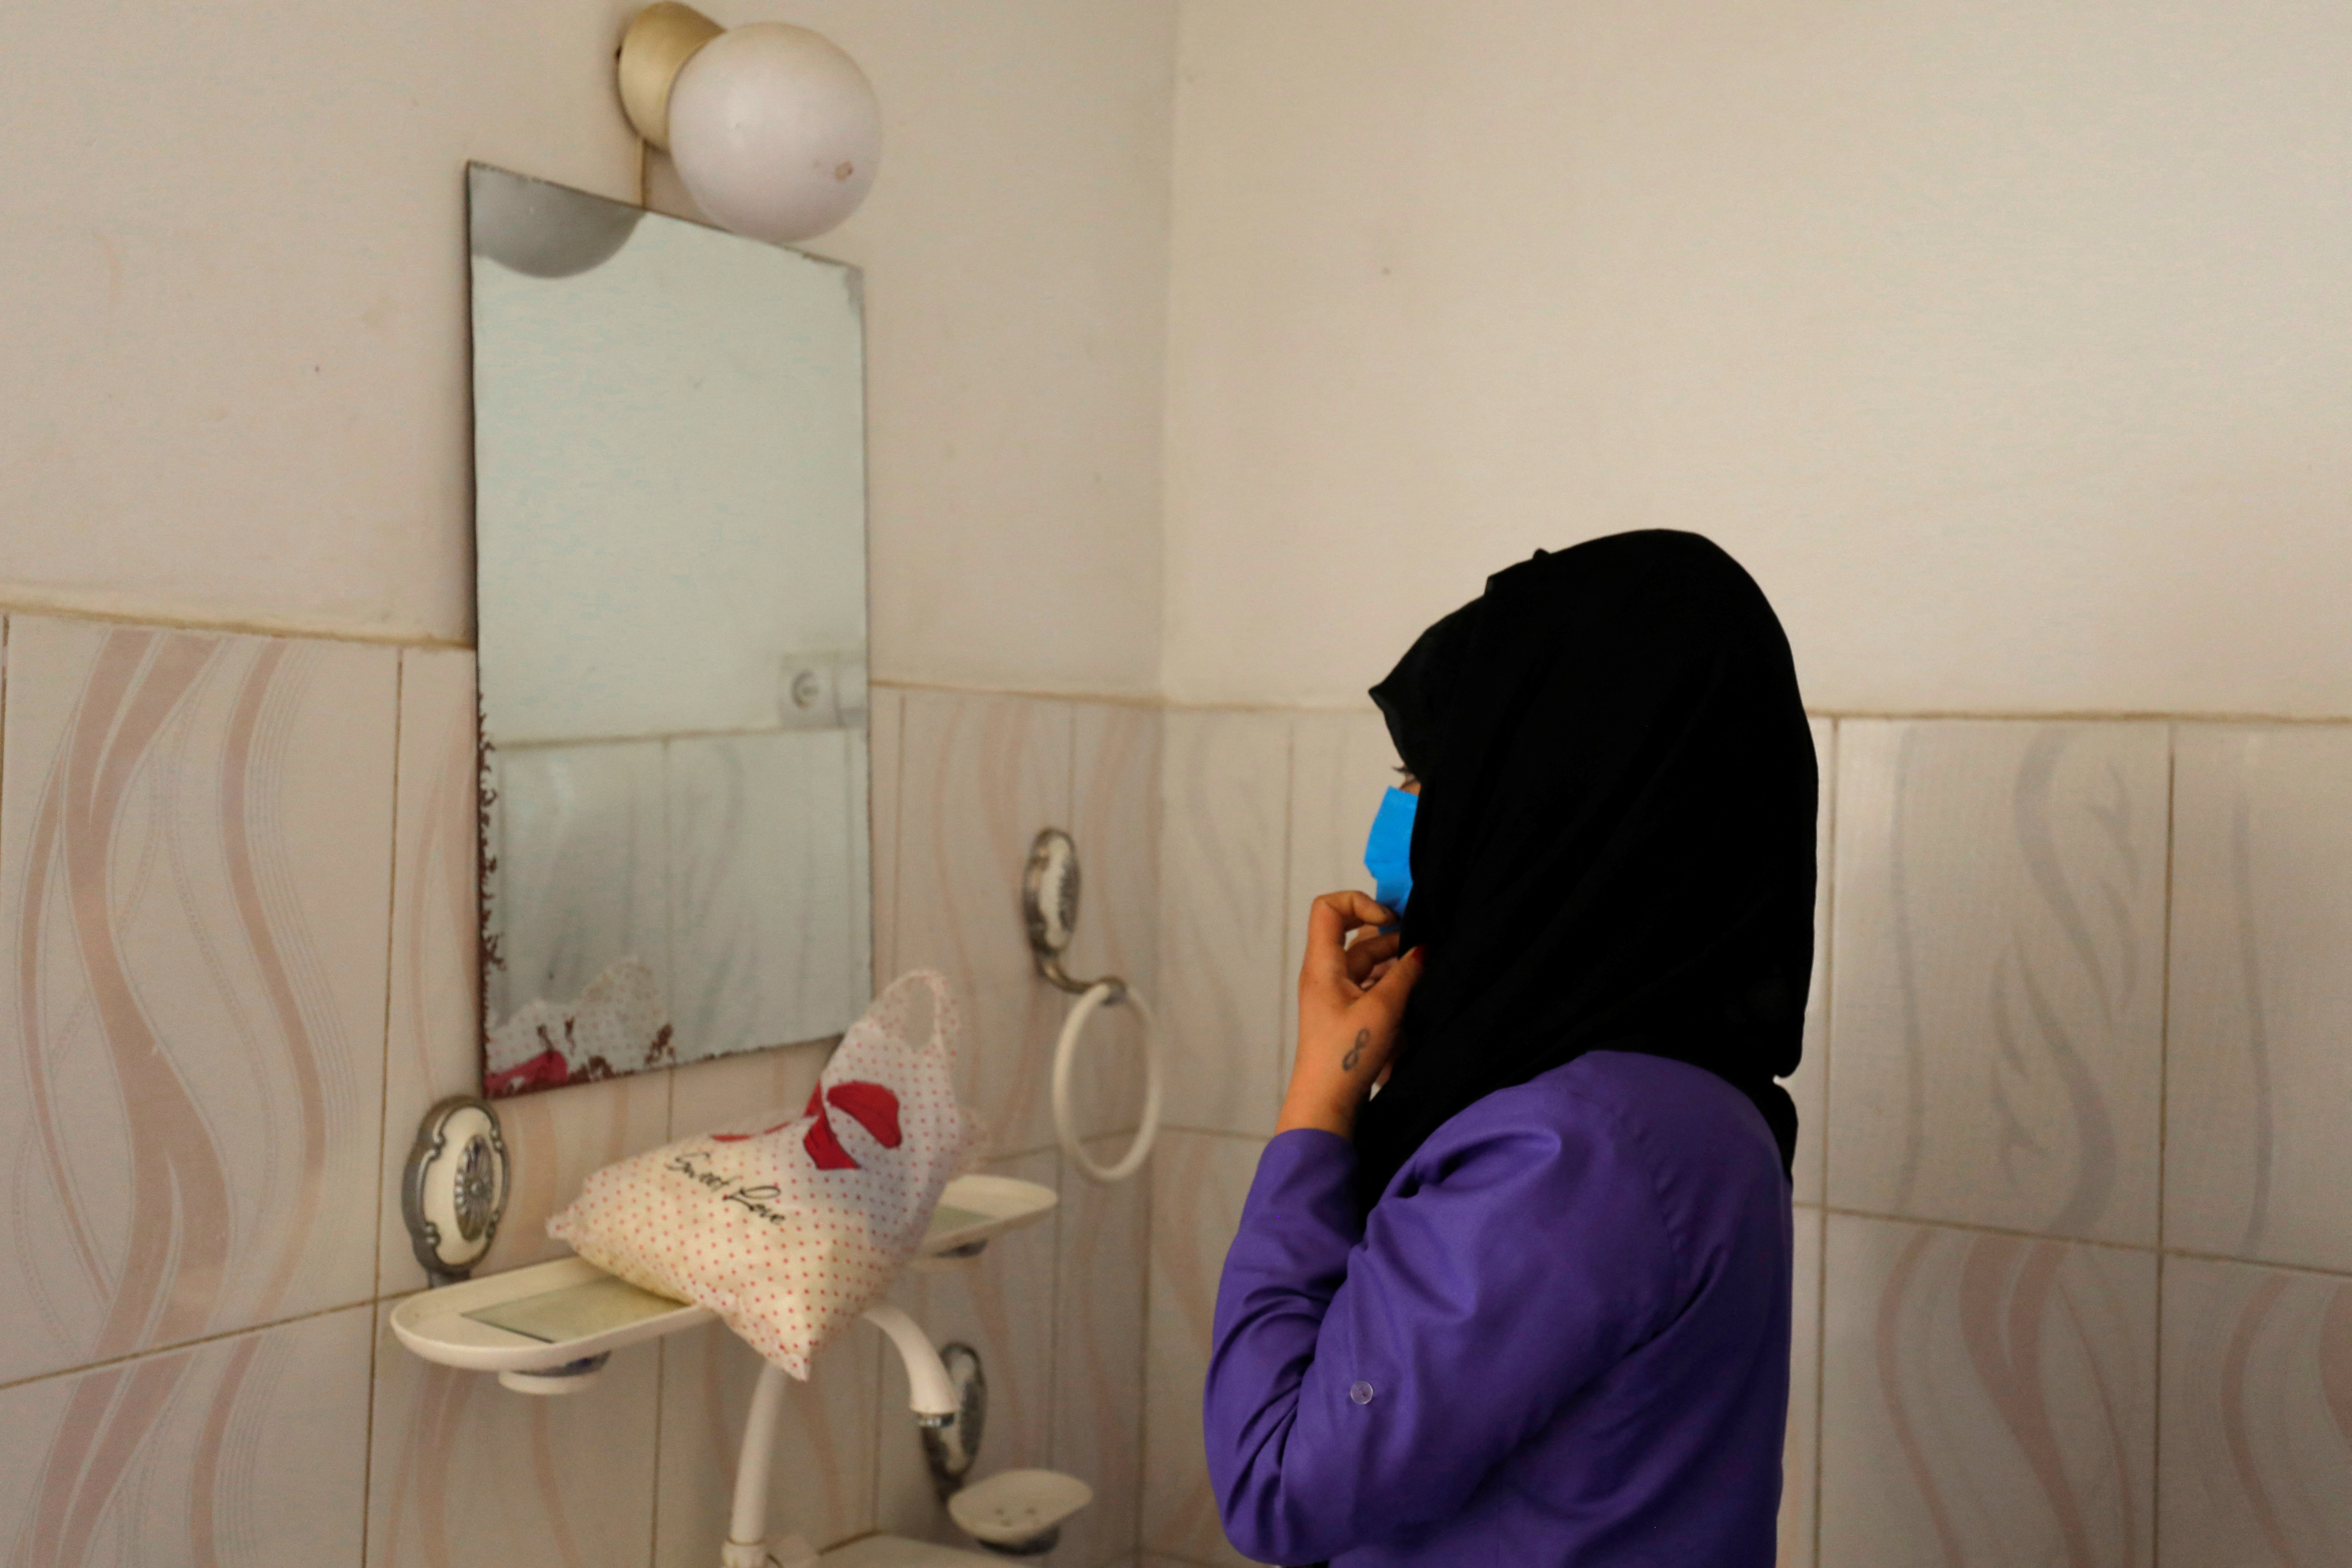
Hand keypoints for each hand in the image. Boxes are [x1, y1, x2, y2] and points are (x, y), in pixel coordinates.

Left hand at [1278, 891, 1426, 1138]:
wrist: (1327, 1102)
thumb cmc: (1347, 1054)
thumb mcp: (1383, 1009)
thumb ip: (1406, 974)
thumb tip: (1424, 949)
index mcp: (1323, 965)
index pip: (1328, 908)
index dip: (1359, 902)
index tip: (1390, 921)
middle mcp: (1326, 973)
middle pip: (1355, 935)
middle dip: (1391, 936)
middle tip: (1422, 946)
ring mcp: (1336, 994)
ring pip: (1367, 962)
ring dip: (1396, 961)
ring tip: (1425, 971)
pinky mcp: (1348, 1013)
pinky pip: (1370, 984)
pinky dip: (1392, 982)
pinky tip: (1415, 992)